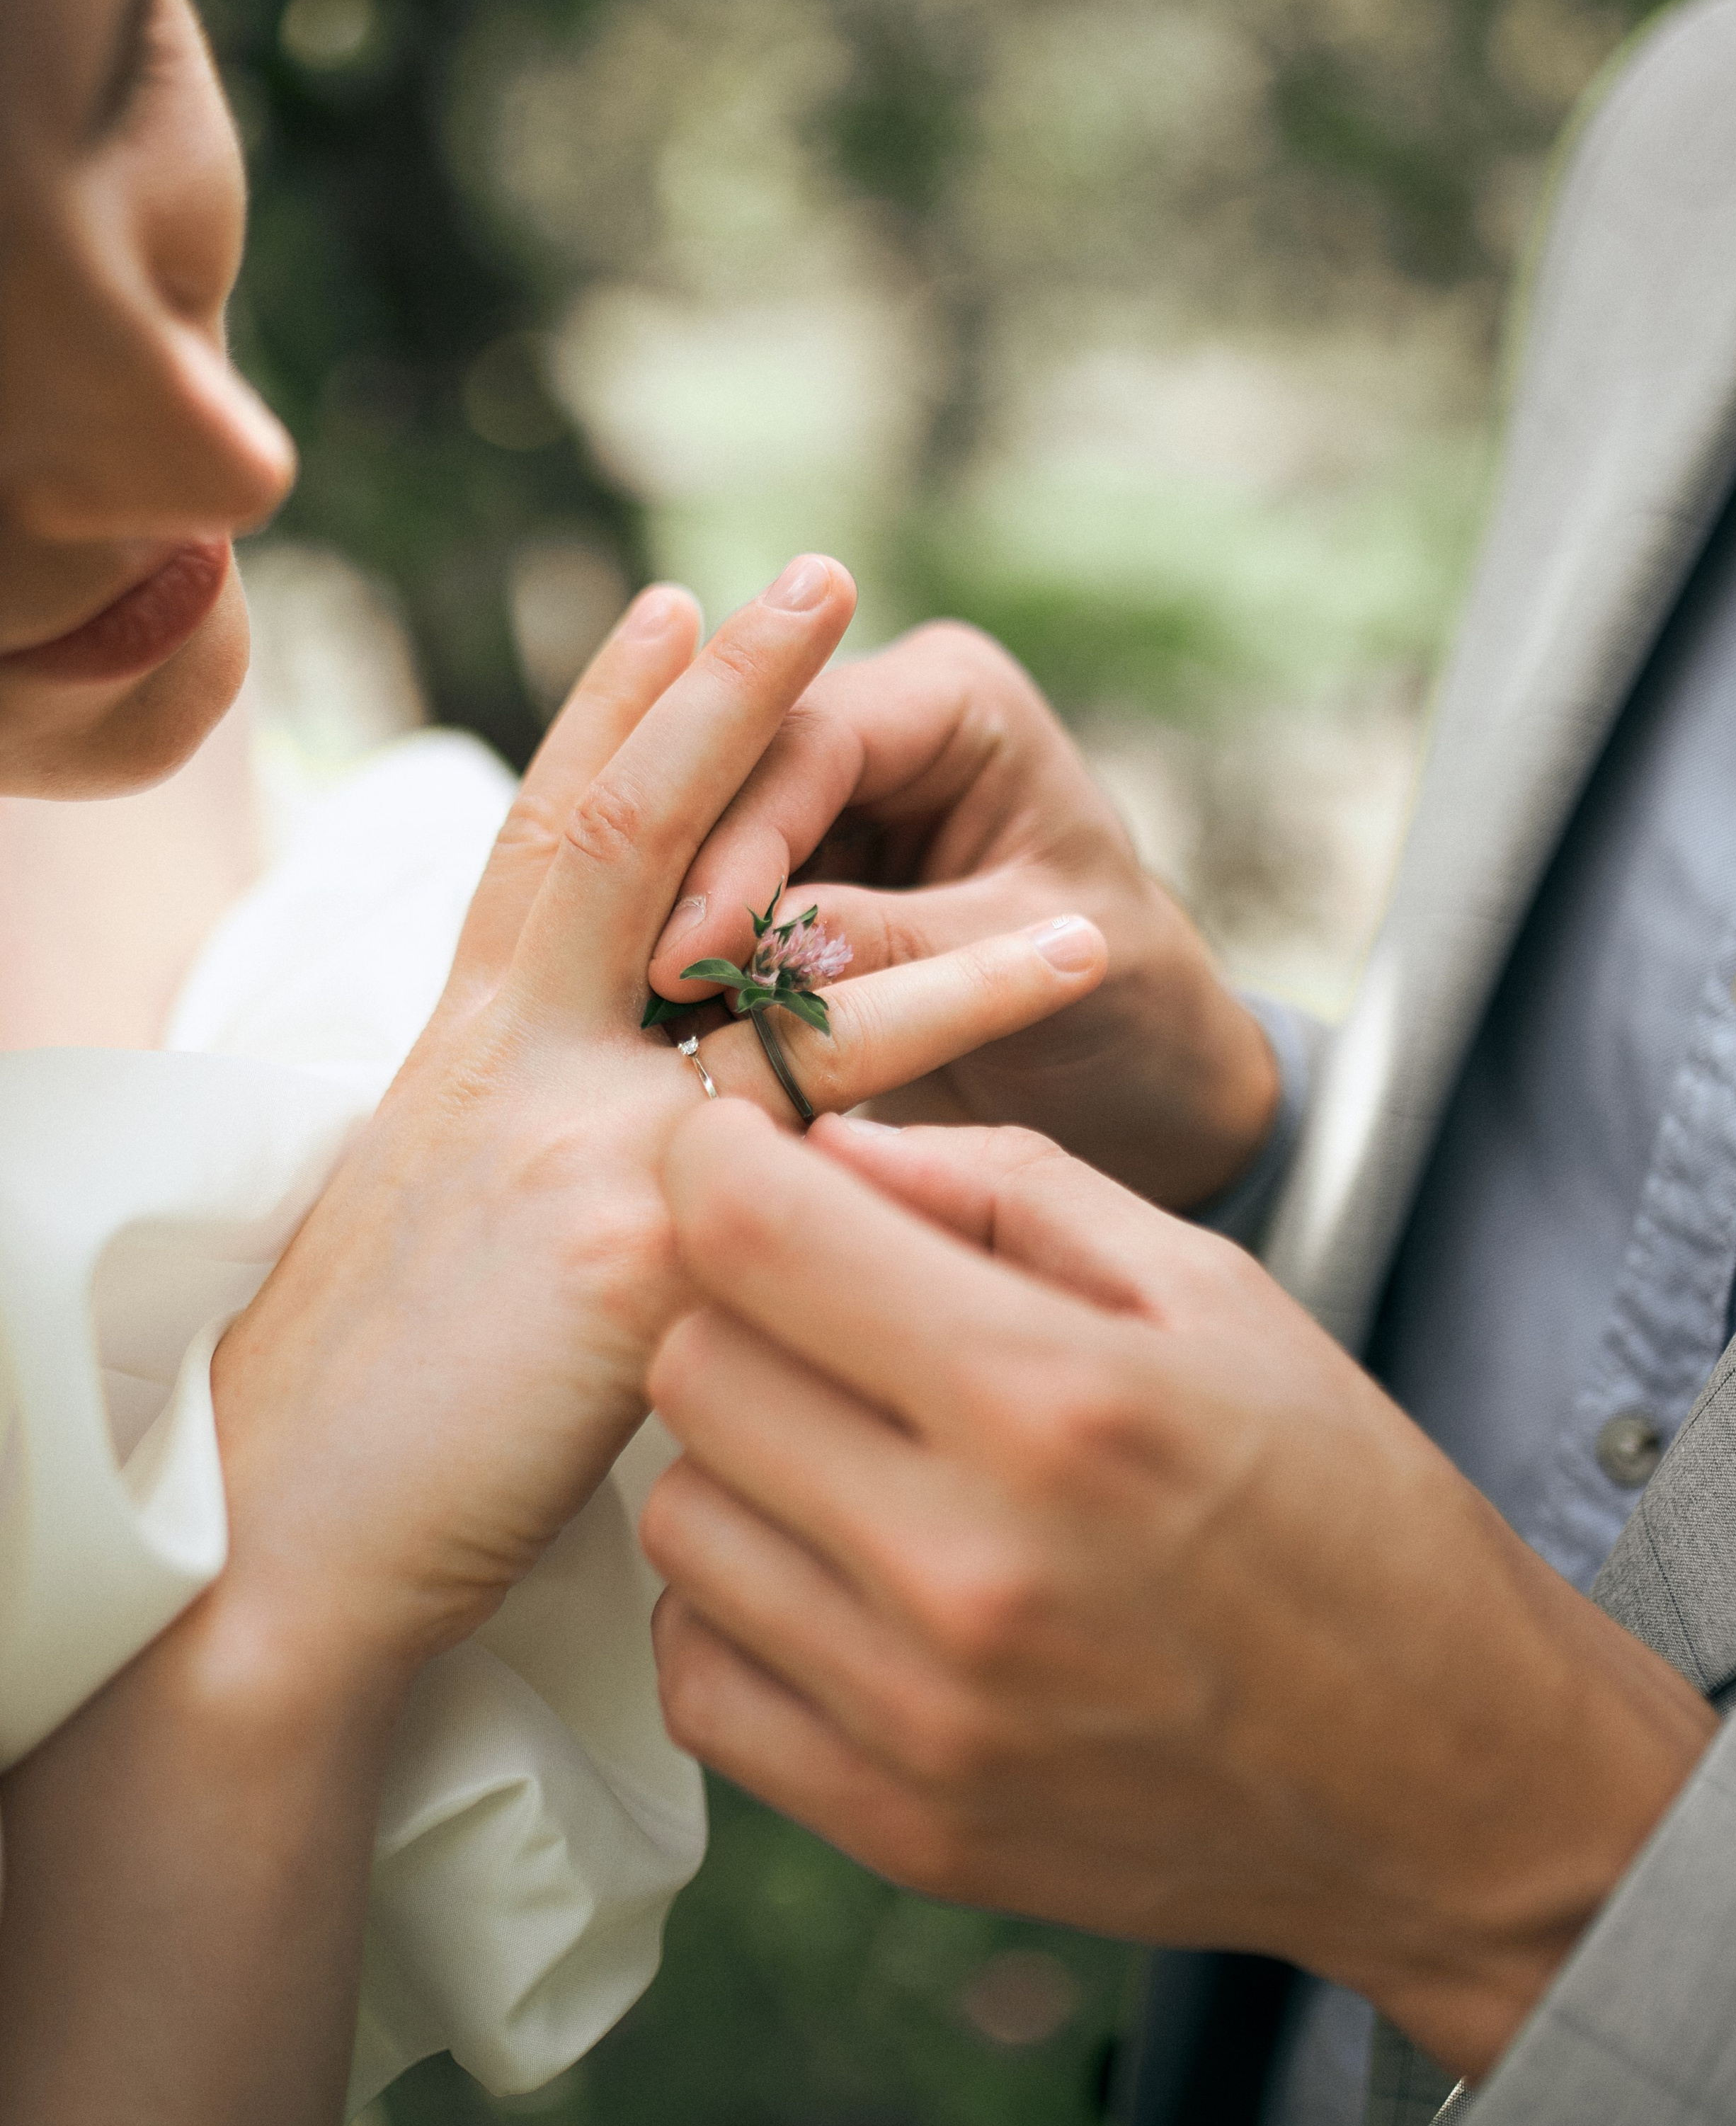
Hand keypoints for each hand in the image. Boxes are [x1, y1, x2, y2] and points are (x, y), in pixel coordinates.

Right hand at [211, 563, 1106, 1684]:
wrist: (278, 1551)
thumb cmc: (360, 1420)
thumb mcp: (447, 1241)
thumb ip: (535, 1153)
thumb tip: (634, 1132)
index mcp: (458, 1056)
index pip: (534, 849)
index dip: (601, 723)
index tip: (663, 620)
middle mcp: (506, 1061)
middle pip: (618, 829)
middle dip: (718, 692)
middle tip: (809, 574)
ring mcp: (569, 1134)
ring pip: (751, 936)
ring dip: (913, 848)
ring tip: (986, 707)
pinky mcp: (633, 1239)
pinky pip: (838, 1098)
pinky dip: (965, 1017)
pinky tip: (1067, 962)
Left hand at [642, 1109, 1717, 2080]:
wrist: (1451, 1790)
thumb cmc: (1347, 1510)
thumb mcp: (1218, 1296)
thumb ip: (1009, 1190)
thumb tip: (829, 1146)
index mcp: (1053, 1399)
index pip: (749, 1237)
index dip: (714, 1160)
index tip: (739, 1155)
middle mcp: (966, 1564)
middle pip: (693, 1368)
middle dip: (739, 1304)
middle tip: (829, 1309)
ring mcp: (921, 1715)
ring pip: (679, 1517)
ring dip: (742, 1459)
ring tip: (857, 1453)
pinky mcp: (900, 1827)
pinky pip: (698, 1678)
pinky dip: (741, 1609)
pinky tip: (844, 1579)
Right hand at [644, 621, 1276, 1207]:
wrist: (1144, 1082)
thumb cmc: (1132, 1007)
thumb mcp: (1042, 971)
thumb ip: (903, 950)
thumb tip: (756, 952)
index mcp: (954, 699)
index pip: (813, 745)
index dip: (740, 844)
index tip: (687, 949)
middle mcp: (878, 725)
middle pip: (734, 778)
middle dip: (684, 884)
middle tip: (634, 989)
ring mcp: (824, 802)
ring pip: (701, 843)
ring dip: (667, 929)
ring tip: (628, 1023)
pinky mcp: (790, 880)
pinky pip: (709, 908)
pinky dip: (684, 970)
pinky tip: (644, 1036)